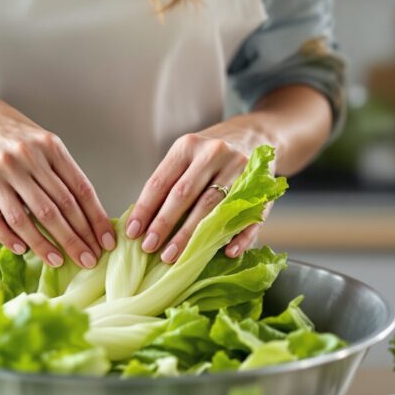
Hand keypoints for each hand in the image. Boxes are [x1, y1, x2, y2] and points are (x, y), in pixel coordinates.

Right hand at [0, 83, 113, 268]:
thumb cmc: (12, 132)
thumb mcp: (43, 141)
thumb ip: (62, 171)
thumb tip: (86, 214)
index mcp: (49, 147)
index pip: (79, 190)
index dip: (95, 219)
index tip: (106, 241)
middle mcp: (25, 159)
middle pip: (56, 208)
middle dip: (76, 238)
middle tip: (89, 260)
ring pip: (26, 218)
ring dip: (45, 245)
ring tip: (60, 261)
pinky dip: (9, 238)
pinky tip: (23, 250)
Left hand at [125, 118, 281, 262]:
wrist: (253, 138)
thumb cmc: (207, 158)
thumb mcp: (185, 159)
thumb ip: (167, 185)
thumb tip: (140, 225)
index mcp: (188, 146)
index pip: (161, 181)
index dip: (145, 208)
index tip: (133, 232)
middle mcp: (213, 153)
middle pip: (183, 193)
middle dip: (164, 223)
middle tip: (149, 247)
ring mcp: (239, 168)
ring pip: (210, 207)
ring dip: (190, 235)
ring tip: (172, 256)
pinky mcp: (261, 185)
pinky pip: (249, 216)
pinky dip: (238, 236)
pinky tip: (227, 253)